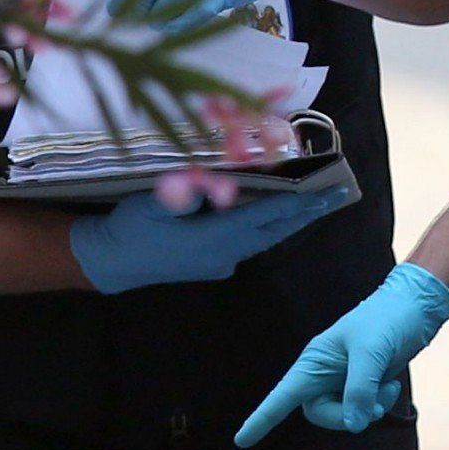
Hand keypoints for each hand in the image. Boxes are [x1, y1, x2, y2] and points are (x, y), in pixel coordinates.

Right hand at [69, 179, 350, 295]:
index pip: (266, 216)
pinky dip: (268, 227)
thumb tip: (216, 185)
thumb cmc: (129, 228)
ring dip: (290, 220)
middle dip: (307, 212)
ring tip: (317, 202)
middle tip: (338, 195)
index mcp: (214, 239)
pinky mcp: (214, 265)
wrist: (110, 262)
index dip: (297, 202)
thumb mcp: (152, 203)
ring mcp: (222, 263)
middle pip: (276, 231)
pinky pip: (250, 243)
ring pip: (265, 238)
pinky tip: (278, 214)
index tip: (325, 192)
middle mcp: (226, 255)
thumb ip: (186, 193)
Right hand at [236, 261, 448, 442]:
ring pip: (344, 414)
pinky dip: (379, 402)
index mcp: (313, 361)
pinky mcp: (360, 383)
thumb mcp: (373, 352)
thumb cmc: (387, 320)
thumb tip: (354, 425)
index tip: (241, 442)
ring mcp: (341, 379)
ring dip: (368, 409)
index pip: (281, 397)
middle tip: (375, 409)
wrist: (415, 307)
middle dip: (346, 417)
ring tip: (388, 390)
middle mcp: (322, 372)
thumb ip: (360, 389)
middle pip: (320, 414)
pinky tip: (392, 385)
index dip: (261, 420)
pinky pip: (362, 407)